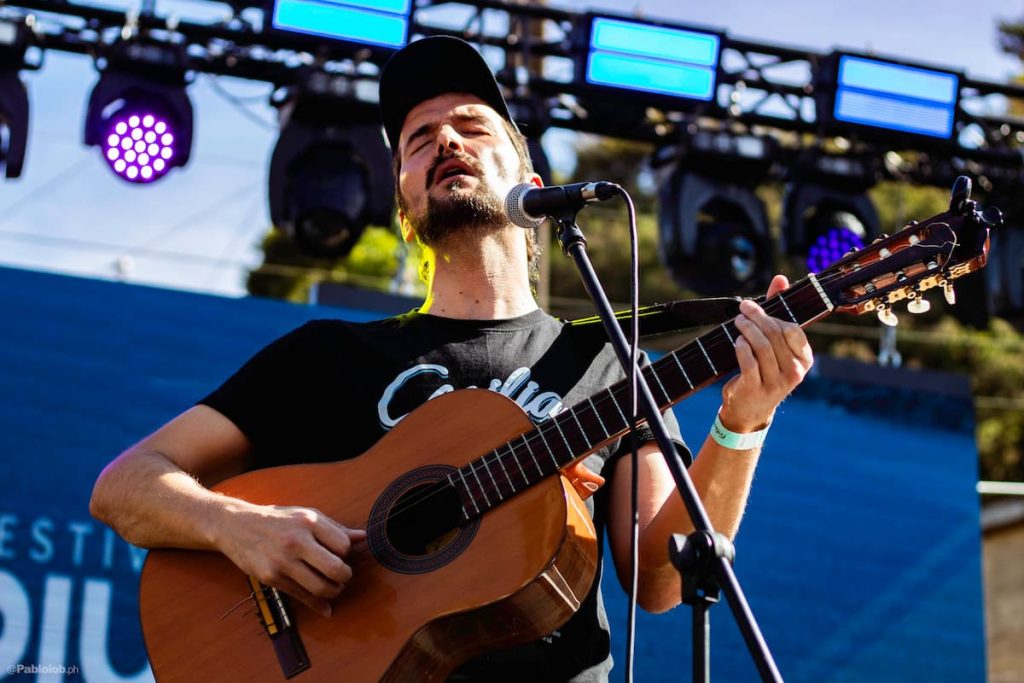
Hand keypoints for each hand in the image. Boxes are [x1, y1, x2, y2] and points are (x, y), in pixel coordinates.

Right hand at [216, 503, 365, 617]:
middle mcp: (296, 541)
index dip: (346, 554)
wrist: (235, 525)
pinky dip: (317, 605)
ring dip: (333, 592)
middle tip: (342, 576)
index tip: (340, 555)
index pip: (343, 545)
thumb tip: (363, 536)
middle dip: (345, 577)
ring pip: (320, 587)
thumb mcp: (306, 515)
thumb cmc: (276, 519)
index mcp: (308, 522)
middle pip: (335, 569)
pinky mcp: (271, 577)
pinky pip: (301, 596)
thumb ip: (335, 527)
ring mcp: (282, 561)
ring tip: (333, 587)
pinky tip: (325, 608)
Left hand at [720, 274, 813, 431]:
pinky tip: (736, 340)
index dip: (774, 314)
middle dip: (757, 317)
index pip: (792, 330)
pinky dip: (740, 347)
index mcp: (805, 359)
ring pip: (761, 346)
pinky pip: (748, 361)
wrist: (751, 409)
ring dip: (747, 329)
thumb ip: (778, 310)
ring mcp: (776, 382)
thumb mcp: (775, 345)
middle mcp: (795, 372)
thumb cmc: (765, 369)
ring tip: (738, 321)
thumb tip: (780, 278)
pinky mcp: (756, 388)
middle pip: (775, 335)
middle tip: (744, 309)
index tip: (758, 304)